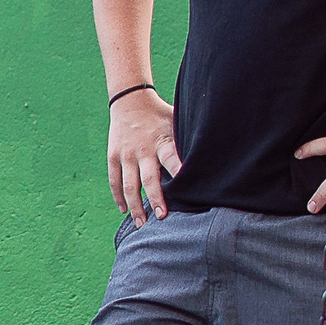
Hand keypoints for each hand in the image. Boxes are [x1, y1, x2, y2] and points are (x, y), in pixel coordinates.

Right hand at [108, 90, 180, 224]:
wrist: (129, 101)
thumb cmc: (159, 114)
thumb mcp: (176, 122)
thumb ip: (186, 140)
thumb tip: (210, 156)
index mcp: (161, 141)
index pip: (171, 159)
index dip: (178, 172)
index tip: (186, 187)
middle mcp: (143, 150)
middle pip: (148, 179)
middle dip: (155, 199)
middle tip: (162, 217)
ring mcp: (126, 154)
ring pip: (129, 185)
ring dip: (135, 205)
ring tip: (141, 223)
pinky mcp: (114, 156)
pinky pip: (114, 180)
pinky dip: (118, 196)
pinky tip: (123, 209)